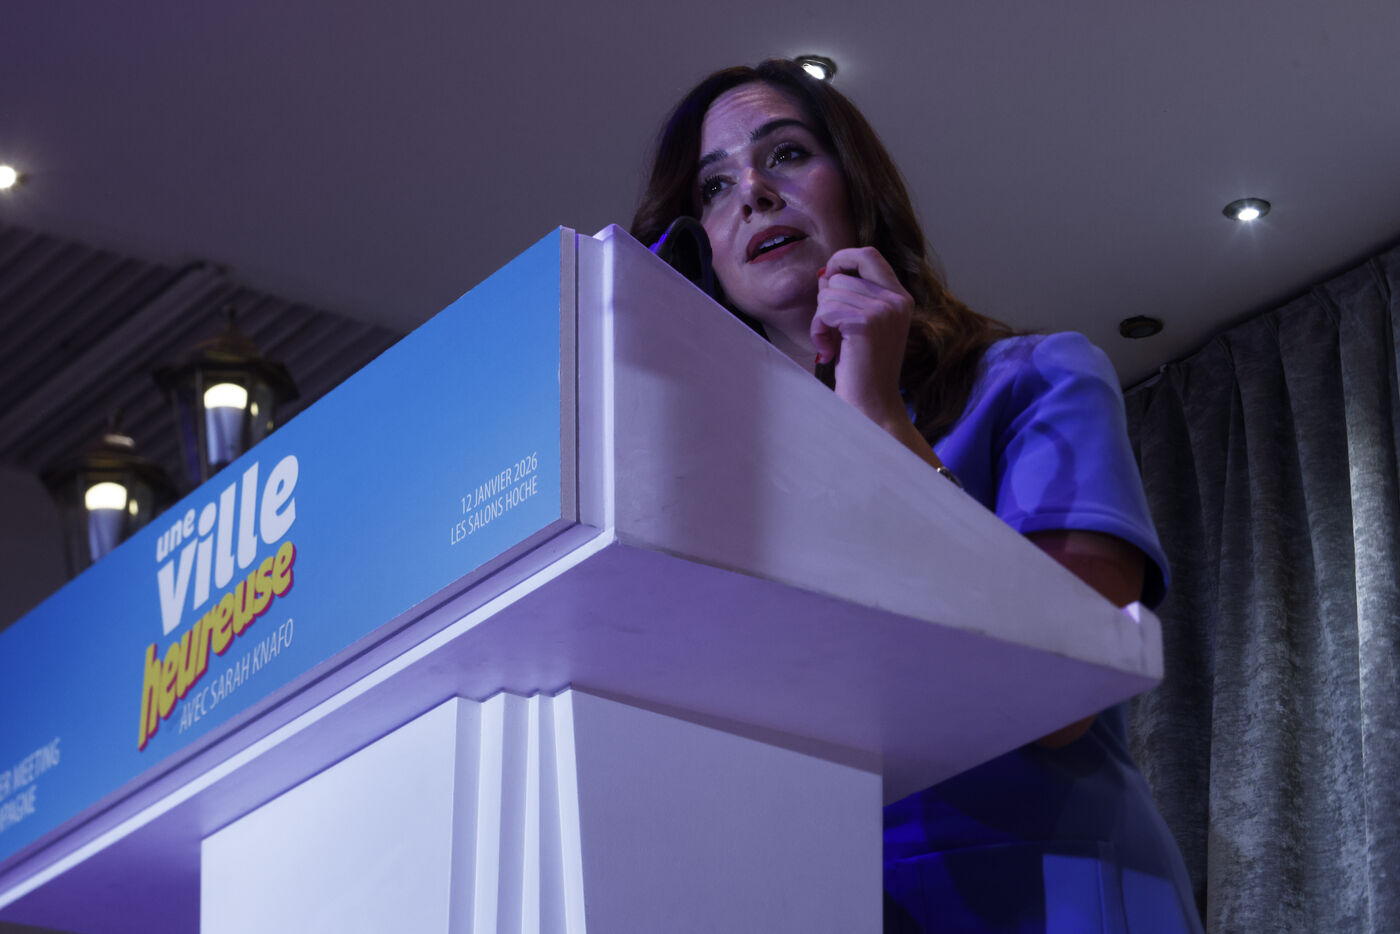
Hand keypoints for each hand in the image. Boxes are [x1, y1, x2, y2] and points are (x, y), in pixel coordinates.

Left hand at [811, 247, 913, 425]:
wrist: (871, 405)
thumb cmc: (861, 368)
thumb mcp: (863, 324)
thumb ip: (851, 295)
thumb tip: (825, 273)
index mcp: (900, 297)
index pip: (869, 255)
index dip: (843, 258)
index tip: (828, 277)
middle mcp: (896, 300)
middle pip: (841, 275)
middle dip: (825, 300)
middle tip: (831, 329)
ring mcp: (884, 310)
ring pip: (829, 292)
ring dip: (821, 319)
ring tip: (832, 344)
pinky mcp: (866, 323)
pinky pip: (825, 310)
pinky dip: (818, 330)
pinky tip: (828, 350)